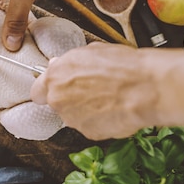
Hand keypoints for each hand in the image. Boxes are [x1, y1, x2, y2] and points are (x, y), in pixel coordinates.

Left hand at [31, 41, 183, 139]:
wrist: (147, 88)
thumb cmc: (124, 66)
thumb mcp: (92, 51)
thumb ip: (69, 62)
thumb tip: (60, 65)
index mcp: (56, 76)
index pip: (37, 91)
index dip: (48, 90)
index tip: (56, 89)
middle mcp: (59, 99)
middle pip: (57, 104)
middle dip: (70, 99)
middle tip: (91, 91)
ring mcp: (73, 118)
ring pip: (74, 116)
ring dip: (85, 110)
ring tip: (108, 98)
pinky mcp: (89, 133)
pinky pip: (90, 126)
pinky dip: (99, 120)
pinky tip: (114, 109)